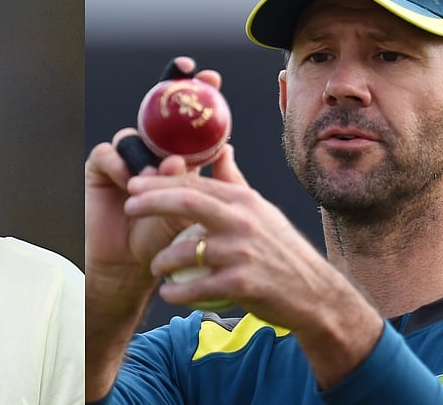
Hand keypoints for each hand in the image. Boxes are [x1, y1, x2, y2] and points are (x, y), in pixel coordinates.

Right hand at [84, 57, 223, 300]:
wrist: (131, 267)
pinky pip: (109, 154)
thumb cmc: (165, 241)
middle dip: (170, 86)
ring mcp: (124, 159)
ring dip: (147, 154)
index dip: (196, 95)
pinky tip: (130, 185)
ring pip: (134, 135)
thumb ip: (206, 181)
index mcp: (176, 156)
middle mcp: (149, 151)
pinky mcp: (100, 169)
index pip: (187, 121)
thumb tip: (224, 148)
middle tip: (185, 72)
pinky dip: (121, 166)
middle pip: (156, 112)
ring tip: (156, 177)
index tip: (211, 78)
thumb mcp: (194, 210)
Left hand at [123, 145, 383, 386]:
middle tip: (127, 206)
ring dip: (160, 261)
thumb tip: (222, 149)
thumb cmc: (281, 251)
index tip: (134, 184)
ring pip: (184, 251)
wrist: (315, 294)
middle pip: (186, 202)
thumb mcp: (262, 211)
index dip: (160, 182)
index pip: (195, 183)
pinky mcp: (241, 284)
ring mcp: (241, 253)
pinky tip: (168, 293)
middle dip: (151, 201)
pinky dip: (175, 292)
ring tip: (154, 266)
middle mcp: (243, 221)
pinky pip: (194, 287)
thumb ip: (235, 183)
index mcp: (244, 201)